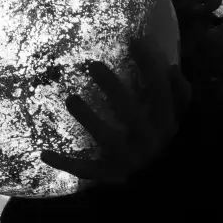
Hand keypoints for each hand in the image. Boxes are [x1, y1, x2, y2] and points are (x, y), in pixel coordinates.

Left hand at [40, 36, 191, 184]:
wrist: (157, 183)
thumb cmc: (159, 136)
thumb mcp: (175, 116)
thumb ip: (179, 92)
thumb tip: (171, 66)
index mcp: (166, 123)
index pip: (160, 91)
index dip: (149, 64)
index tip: (132, 40)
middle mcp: (150, 141)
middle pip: (131, 113)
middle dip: (113, 88)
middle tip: (92, 64)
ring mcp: (129, 160)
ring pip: (108, 139)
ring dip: (89, 119)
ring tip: (70, 98)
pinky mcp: (109, 174)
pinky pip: (86, 169)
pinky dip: (65, 163)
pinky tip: (43, 153)